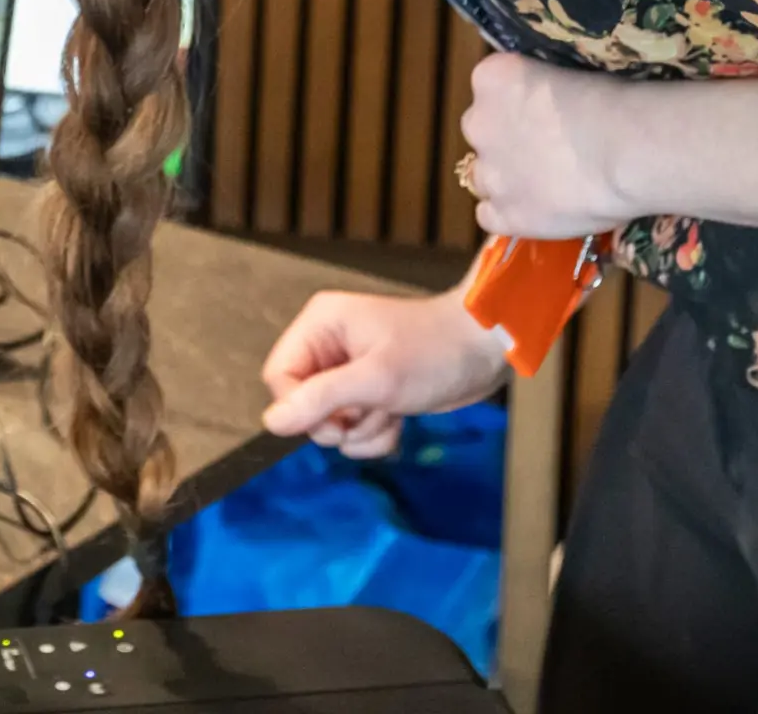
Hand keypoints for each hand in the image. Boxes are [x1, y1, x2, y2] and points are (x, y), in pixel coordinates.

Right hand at [262, 289, 510, 457]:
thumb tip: (271, 424)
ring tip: (390, 413)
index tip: (335, 422)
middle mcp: (329, 344)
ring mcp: (350, 369)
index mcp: (320, 325)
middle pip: (302, 402)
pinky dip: (374, 433)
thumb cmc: (434, 352)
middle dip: (337, 422)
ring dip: (360, 431)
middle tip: (368, 414)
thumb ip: (321, 398)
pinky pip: (353, 426)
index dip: (300, 407)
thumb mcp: (375, 379)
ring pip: (330, 420)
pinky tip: (398, 419)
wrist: (487, 351)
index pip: (279, 376)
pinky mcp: (372, 390)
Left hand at [459, 54, 633, 238]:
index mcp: (492, 78)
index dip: (518, 103)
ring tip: (546, 185)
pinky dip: (509, 215)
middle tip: (546, 150)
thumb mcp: (569, 75)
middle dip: (506, 141)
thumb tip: (550, 109)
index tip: (544, 111)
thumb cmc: (612, 103)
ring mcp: (489, 173)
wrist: (627, 151)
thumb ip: (544, 92)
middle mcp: (478, 123)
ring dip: (506, 179)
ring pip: (482, 177)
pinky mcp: (504, 214)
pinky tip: (536, 213)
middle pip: (482, 131)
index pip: (490, 87)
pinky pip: (489, 216)